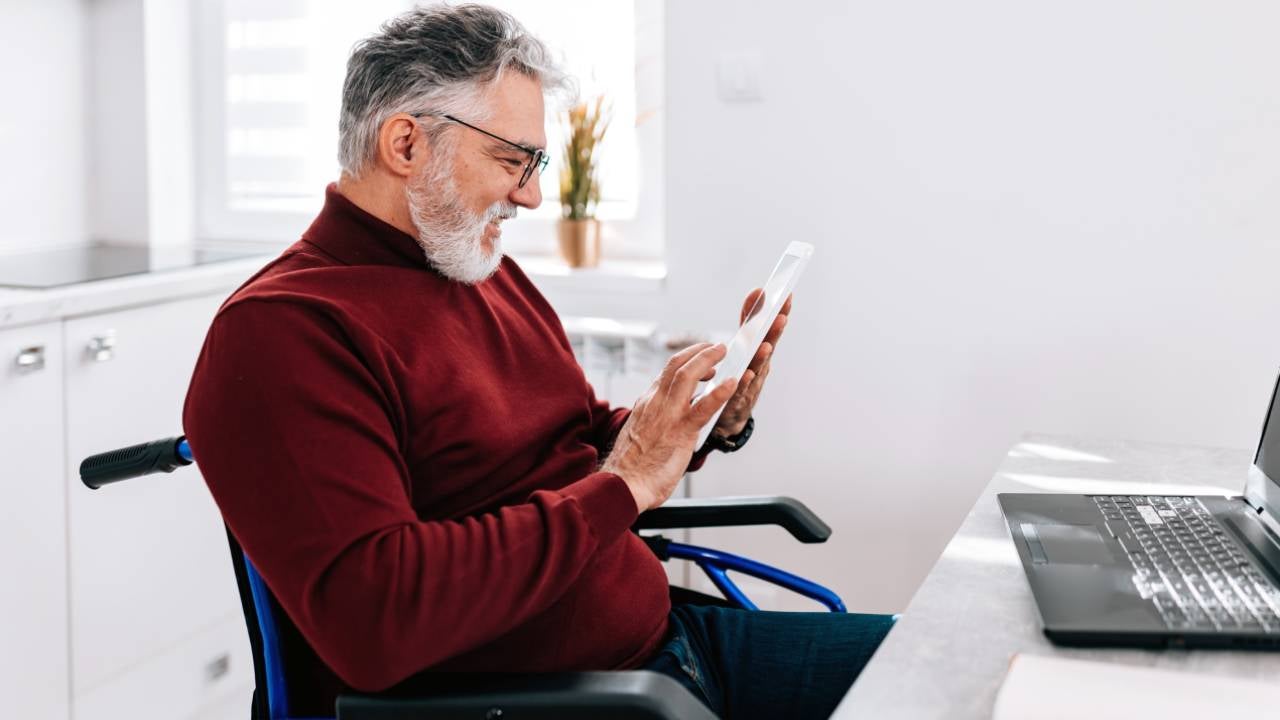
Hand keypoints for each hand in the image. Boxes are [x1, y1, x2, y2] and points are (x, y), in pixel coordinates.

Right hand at [602, 343, 738, 512]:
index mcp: (647, 404)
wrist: (622, 485)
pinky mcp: (681, 431)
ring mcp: (668, 414)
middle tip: (717, 348)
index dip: (685, 361)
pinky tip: (734, 384)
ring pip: (688, 375)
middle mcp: (655, 403)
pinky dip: (720, 392)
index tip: (699, 359)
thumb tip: (667, 425)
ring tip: (724, 353)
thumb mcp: (640, 435)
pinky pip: (704, 406)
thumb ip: (655, 423)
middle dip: (699, 351)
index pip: (666, 373)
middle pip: (676, 364)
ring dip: (708, 359)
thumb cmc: (631, 468)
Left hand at [712, 289, 791, 437]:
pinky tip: (745, 374)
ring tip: (765, 345)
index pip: (770, 328)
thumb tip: (757, 292)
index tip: (786, 295)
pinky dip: (744, 382)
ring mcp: (751, 383)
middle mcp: (760, 366)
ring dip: (762, 357)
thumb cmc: (740, 374)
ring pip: (757, 368)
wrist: (730, 414)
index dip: (778, 313)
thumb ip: (750, 320)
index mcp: (760, 350)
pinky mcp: (738, 399)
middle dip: (775, 332)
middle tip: (781, 317)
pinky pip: (741, 390)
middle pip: (768, 346)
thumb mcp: (746, 345)